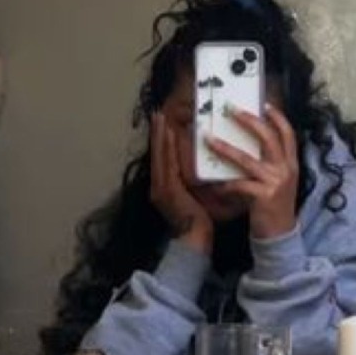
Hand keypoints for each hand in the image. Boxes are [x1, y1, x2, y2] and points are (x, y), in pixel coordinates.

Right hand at [150, 113, 212, 253]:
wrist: (194, 241)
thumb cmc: (198, 223)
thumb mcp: (192, 199)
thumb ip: (191, 185)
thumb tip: (199, 169)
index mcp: (162, 189)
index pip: (161, 160)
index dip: (160, 141)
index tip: (161, 124)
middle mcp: (157, 187)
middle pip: (156, 155)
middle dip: (157, 134)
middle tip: (158, 113)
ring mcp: (160, 188)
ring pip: (160, 156)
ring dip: (160, 136)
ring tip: (161, 118)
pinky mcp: (168, 189)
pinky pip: (168, 163)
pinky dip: (168, 148)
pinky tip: (171, 133)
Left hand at [206, 103, 298, 239]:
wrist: (280, 235)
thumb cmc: (274, 207)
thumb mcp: (279, 181)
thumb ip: (271, 164)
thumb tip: (252, 146)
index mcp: (291, 163)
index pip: (287, 134)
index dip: (277, 118)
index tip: (264, 104)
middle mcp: (286, 169)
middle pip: (268, 138)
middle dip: (250, 121)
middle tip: (232, 110)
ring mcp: (276, 182)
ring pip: (247, 159)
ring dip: (225, 148)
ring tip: (209, 139)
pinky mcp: (264, 196)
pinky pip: (239, 184)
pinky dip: (225, 184)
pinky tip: (214, 185)